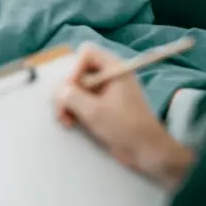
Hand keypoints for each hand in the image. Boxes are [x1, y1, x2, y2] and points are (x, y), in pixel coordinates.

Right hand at [54, 43, 193, 188]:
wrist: (147, 152)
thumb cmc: (126, 127)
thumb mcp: (95, 112)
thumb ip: (72, 97)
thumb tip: (58, 91)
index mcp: (114, 69)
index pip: (86, 53)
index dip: (76, 68)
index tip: (72, 89)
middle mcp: (109, 75)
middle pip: (78, 70)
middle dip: (67, 89)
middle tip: (62, 108)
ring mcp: (105, 91)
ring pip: (76, 87)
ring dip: (67, 102)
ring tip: (66, 119)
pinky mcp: (102, 105)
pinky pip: (80, 100)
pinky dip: (73, 109)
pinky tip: (71, 123)